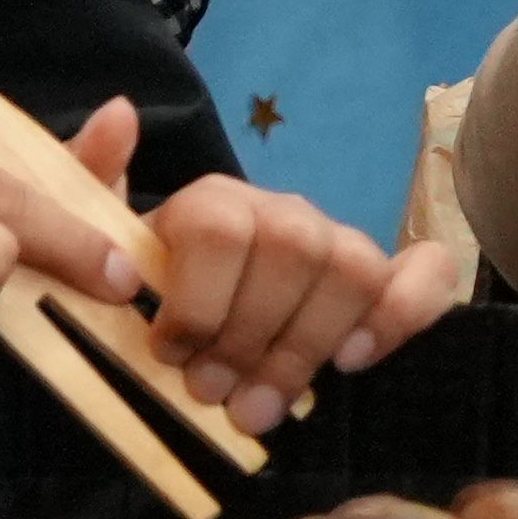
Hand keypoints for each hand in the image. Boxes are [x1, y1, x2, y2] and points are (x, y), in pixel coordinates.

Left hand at [122, 111, 470, 431]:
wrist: (187, 315)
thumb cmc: (142, 290)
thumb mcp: (96, 243)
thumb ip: (91, 181)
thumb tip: (119, 110)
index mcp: (214, 201)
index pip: (222, 228)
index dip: (198, 301)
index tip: (170, 354)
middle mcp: (283, 212)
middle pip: (292, 253)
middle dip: (250, 338)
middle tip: (213, 395)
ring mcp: (337, 244)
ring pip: (353, 268)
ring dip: (305, 348)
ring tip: (260, 408)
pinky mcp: (383, 281)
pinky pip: (427, 273)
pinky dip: (402, 313)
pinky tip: (354, 360)